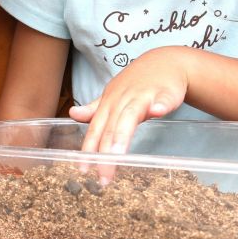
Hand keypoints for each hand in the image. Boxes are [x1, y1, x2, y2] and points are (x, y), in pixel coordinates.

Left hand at [70, 48, 187, 181]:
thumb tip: (72, 114)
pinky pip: (163, 99)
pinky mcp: (165, 92)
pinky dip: (160, 105)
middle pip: (111, 128)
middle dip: (105, 153)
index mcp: (109, 104)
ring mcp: (144, 94)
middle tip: (103, 177)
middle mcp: (122, 100)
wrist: (165, 62)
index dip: (88, 149)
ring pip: (131, 115)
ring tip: (117, 154)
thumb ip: (95, 110)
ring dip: (123, 134)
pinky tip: (158, 112)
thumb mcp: (113, 95)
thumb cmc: (137, 83)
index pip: (96, 129)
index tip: (82, 169)